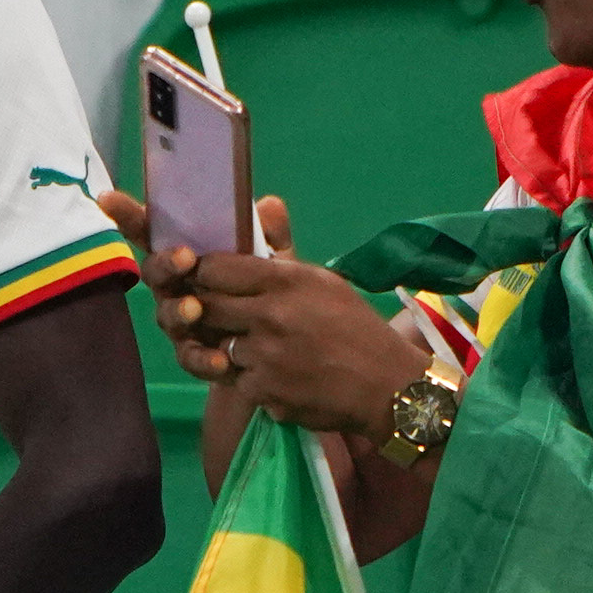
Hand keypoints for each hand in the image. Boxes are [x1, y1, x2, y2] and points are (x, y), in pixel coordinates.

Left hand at [149, 192, 428, 435]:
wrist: (390, 386)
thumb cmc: (354, 328)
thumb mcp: (324, 282)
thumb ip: (281, 253)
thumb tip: (263, 203)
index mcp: (286, 281)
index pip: (214, 267)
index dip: (202, 273)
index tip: (203, 279)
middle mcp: (271, 314)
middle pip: (204, 306)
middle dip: (206, 311)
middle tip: (217, 315)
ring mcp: (265, 355)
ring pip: (215, 345)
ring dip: (229, 348)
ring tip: (259, 349)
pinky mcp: (264, 390)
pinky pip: (235, 380)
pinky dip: (250, 379)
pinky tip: (276, 376)